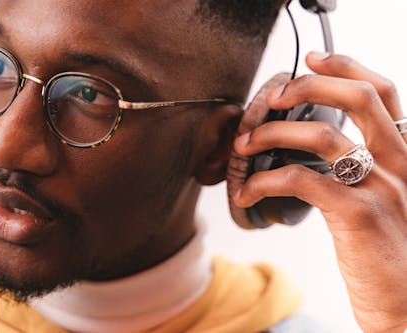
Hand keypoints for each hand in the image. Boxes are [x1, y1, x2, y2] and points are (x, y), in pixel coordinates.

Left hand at [232, 52, 406, 332]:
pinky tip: (245, 191)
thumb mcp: (386, 202)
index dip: (348, 67)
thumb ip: (362, 173)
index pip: (384, 94)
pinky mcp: (358, 215)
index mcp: (406, 157)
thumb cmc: (391, 256)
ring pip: (320, 136)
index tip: (313, 58)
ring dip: (271, 134)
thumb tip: (319, 156)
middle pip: (358, 99)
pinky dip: (263, 180)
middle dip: (309, 86)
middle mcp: (401, 164)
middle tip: (273, 96)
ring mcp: (382, 187)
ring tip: (244, 144)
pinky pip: (300, 179)